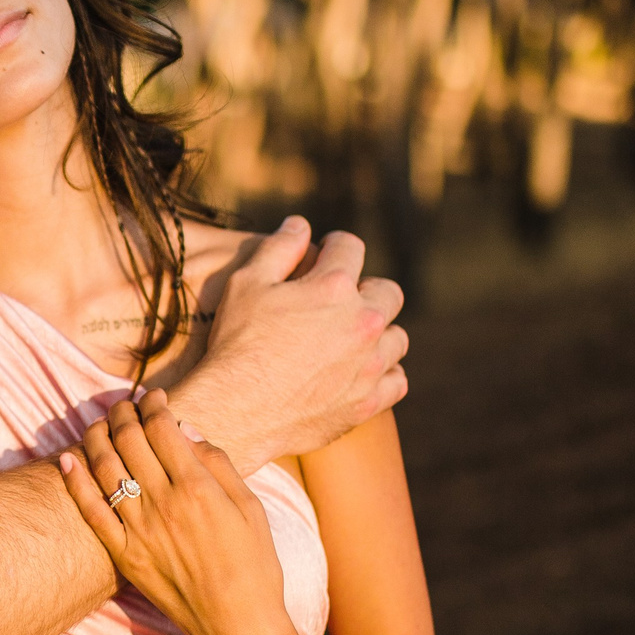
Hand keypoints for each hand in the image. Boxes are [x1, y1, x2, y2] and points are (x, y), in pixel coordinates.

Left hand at [56, 389, 315, 634]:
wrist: (238, 626)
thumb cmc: (255, 566)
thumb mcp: (251, 508)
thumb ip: (220, 465)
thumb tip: (187, 432)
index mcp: (197, 487)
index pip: (162, 428)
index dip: (154, 405)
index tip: (155, 398)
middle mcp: (163, 503)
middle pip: (128, 441)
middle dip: (123, 413)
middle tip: (125, 405)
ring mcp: (139, 530)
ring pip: (104, 468)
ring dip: (97, 437)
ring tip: (99, 423)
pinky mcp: (125, 555)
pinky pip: (90, 511)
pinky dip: (75, 481)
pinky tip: (67, 459)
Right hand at [173, 218, 407, 472]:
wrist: (236, 411)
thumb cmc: (237, 343)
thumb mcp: (247, 284)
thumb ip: (278, 248)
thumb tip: (300, 224)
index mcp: (334, 286)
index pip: (350, 247)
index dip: (334, 246)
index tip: (325, 255)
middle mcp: (363, 321)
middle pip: (387, 291)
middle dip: (365, 290)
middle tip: (337, 303)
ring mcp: (371, 365)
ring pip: (397, 338)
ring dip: (378, 333)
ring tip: (350, 340)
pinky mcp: (369, 402)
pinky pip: (398, 380)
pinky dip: (384, 373)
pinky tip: (361, 372)